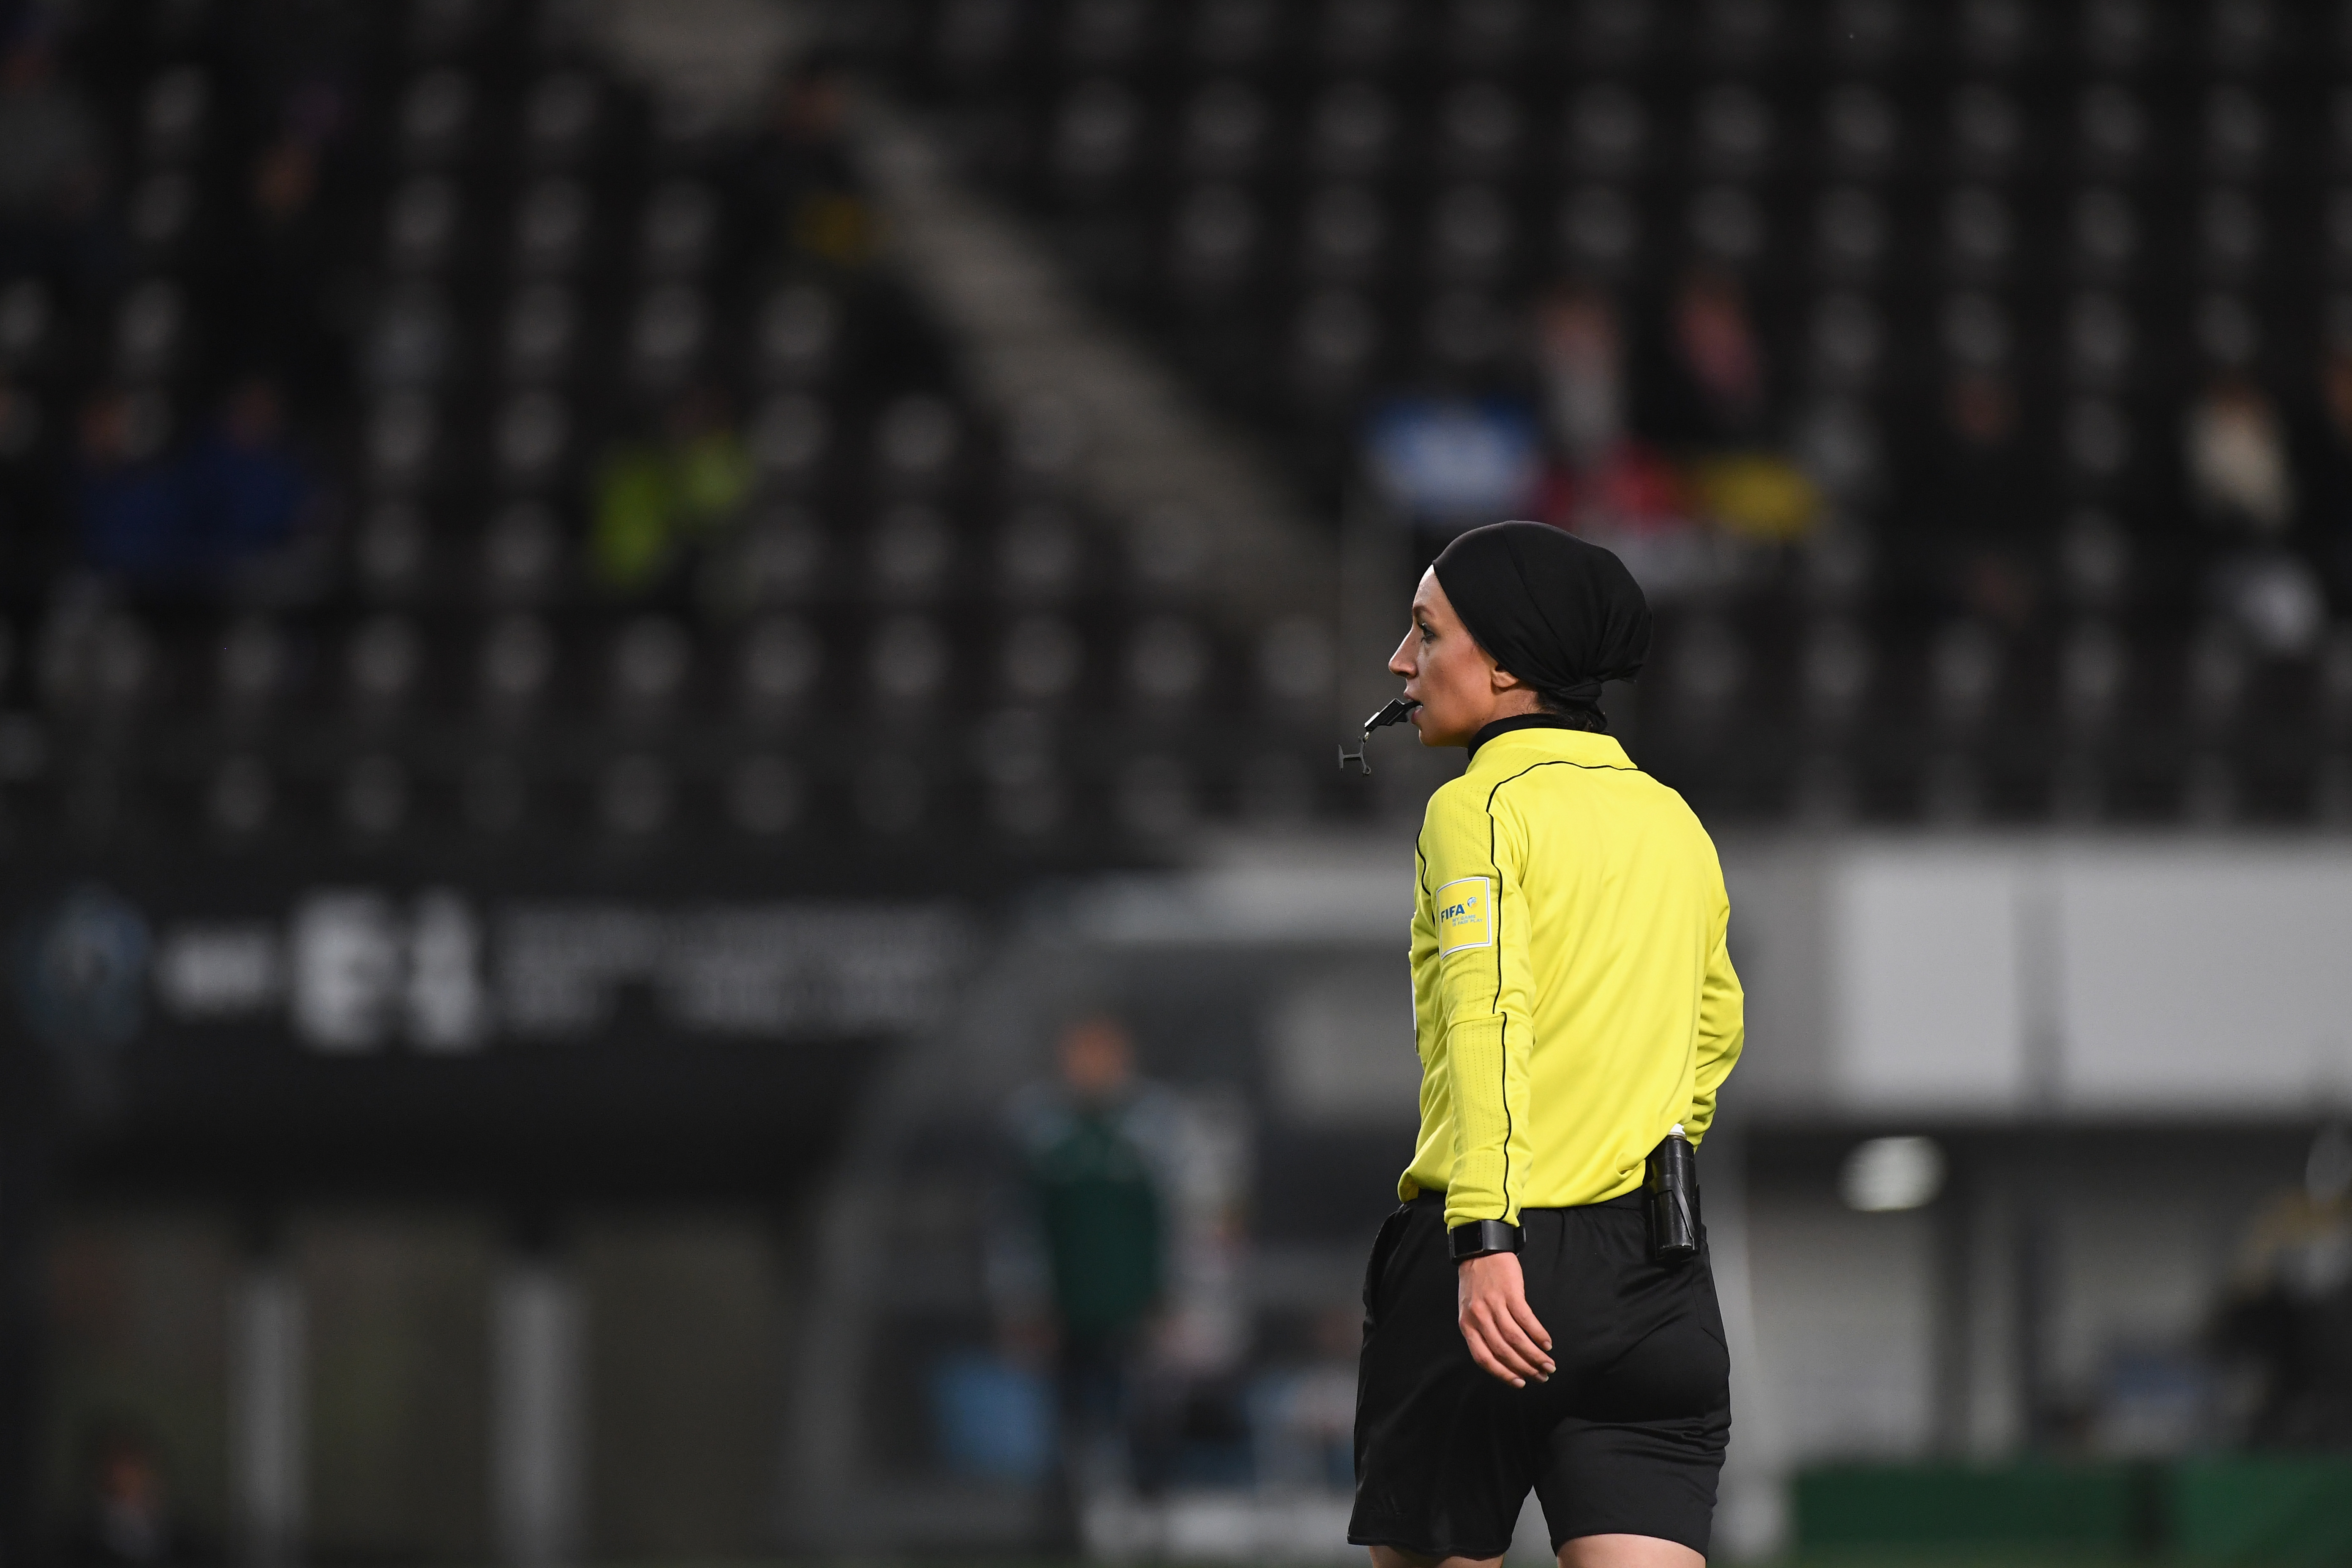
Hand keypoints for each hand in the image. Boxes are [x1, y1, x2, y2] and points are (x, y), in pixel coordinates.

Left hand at [1456, 1251, 1553, 1386]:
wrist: (1480, 1250)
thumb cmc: (1476, 1282)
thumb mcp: (1469, 1310)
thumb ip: (1480, 1332)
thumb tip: (1503, 1359)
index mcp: (1466, 1325)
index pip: (1483, 1358)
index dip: (1503, 1374)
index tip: (1520, 1383)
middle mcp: (1478, 1317)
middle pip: (1503, 1351)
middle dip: (1525, 1368)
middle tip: (1542, 1376)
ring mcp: (1494, 1304)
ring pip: (1516, 1338)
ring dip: (1535, 1355)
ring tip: (1548, 1364)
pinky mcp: (1510, 1292)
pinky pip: (1526, 1319)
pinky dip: (1538, 1333)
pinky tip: (1547, 1343)